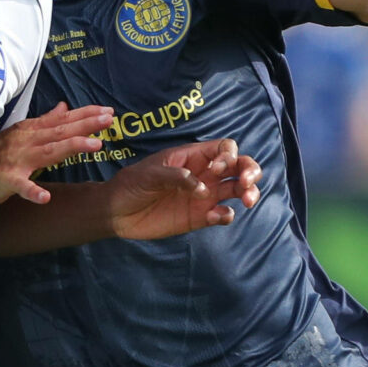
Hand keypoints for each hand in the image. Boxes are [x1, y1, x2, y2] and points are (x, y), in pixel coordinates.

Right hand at [0, 102, 111, 209]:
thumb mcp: (21, 135)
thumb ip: (44, 122)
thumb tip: (65, 107)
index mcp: (30, 131)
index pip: (62, 120)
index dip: (85, 114)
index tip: (108, 110)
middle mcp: (26, 141)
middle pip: (60, 131)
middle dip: (86, 124)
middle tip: (110, 118)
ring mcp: (15, 160)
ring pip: (47, 152)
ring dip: (71, 147)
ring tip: (95, 145)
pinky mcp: (4, 180)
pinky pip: (20, 186)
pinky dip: (32, 191)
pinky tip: (45, 197)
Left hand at [109, 139, 261, 241]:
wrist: (117, 212)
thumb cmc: (132, 185)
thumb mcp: (150, 174)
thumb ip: (177, 177)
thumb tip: (202, 189)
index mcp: (193, 157)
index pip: (225, 149)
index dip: (228, 156)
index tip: (216, 170)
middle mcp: (204, 174)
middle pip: (239, 167)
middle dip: (250, 171)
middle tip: (246, 183)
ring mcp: (204, 196)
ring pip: (237, 190)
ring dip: (249, 192)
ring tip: (248, 200)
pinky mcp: (200, 217)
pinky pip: (223, 214)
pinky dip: (226, 215)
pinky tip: (215, 216)